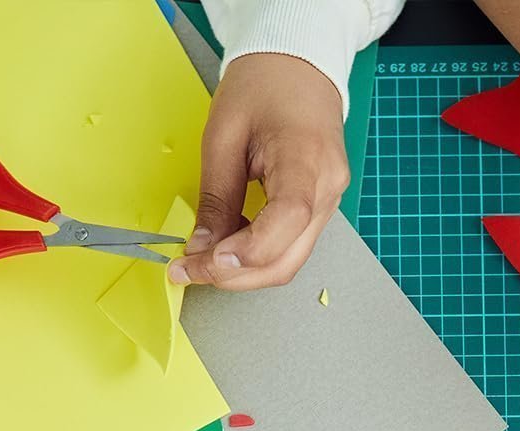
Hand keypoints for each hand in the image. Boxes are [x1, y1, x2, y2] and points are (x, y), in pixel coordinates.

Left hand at [170, 53, 348, 291]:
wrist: (298, 66)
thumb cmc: (264, 85)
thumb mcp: (224, 134)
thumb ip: (215, 197)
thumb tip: (202, 247)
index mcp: (307, 158)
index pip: (287, 220)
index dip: (248, 250)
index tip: (207, 259)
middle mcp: (327, 188)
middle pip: (286, 258)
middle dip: (236, 275)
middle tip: (190, 272)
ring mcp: (328, 203)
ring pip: (288, 261)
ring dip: (244, 272)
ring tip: (203, 262)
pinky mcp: (320, 209)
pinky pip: (290, 247)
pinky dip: (257, 256)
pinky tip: (229, 247)